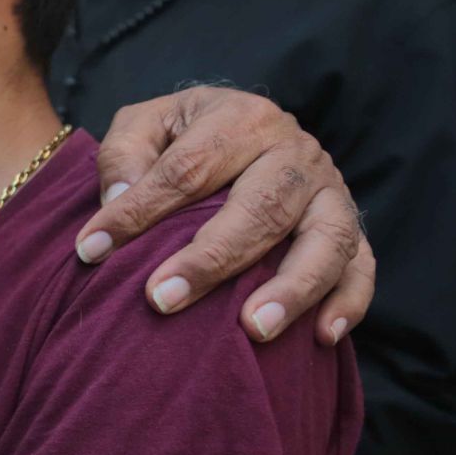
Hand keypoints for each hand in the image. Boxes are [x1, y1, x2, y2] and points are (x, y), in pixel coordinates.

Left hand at [74, 88, 373, 344]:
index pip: (188, 168)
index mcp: (240, 118)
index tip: (93, 251)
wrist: (240, 128)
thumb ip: (124, 156)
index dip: (139, 211)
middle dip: (211, 258)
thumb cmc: (181, 137)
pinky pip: (362, 264)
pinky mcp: (350, 225)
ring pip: (326, 237)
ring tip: (252, 329)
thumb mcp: (144, 125)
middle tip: (161, 300)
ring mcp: (330, 189)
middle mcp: (294, 150)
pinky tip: (321, 336)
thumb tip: (117, 204)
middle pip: (261, 207)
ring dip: (292, 286)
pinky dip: (349, 300)